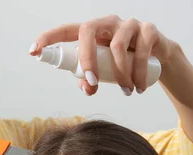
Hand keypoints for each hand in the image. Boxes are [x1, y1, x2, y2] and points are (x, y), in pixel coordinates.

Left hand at [29, 15, 176, 95]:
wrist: (159, 59)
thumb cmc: (125, 63)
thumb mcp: (105, 72)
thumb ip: (90, 78)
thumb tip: (86, 87)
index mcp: (92, 32)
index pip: (66, 30)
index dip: (48, 38)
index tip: (33, 52)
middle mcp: (107, 23)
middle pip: (88, 30)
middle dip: (87, 59)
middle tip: (93, 84)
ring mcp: (128, 24)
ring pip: (118, 45)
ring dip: (120, 74)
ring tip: (126, 92)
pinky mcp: (148, 30)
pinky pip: (142, 50)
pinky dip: (140, 72)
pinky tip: (139, 87)